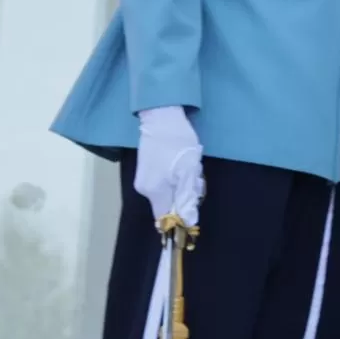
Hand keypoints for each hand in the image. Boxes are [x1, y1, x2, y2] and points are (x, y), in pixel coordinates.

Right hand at [133, 104, 203, 227]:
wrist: (162, 116)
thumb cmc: (177, 144)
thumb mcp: (188, 171)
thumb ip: (186, 198)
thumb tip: (188, 222)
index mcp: (154, 192)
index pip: (165, 218)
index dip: (179, 218)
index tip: (192, 206)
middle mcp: (145, 189)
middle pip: (170, 204)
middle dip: (186, 194)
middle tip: (195, 177)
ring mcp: (144, 178)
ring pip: (169, 192)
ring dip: (184, 183)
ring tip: (190, 165)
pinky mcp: (147, 169)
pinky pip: (165, 182)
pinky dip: (177, 176)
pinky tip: (182, 162)